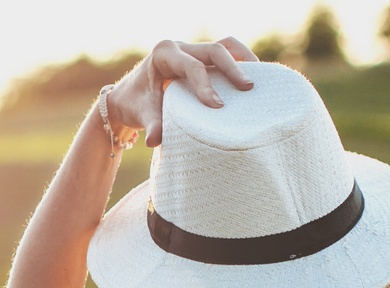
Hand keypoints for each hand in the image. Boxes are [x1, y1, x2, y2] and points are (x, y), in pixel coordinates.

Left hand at [106, 38, 256, 148]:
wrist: (128, 96)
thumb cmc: (135, 103)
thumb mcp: (140, 114)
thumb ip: (150, 125)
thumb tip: (155, 141)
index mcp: (164, 54)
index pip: (191, 66)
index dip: (206, 85)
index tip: (217, 106)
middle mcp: (180, 48)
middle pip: (214, 50)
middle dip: (232, 68)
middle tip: (248, 88)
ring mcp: (192, 51)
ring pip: (224, 46)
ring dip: (243, 59)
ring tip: (260, 79)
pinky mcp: (201, 58)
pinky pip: (225, 54)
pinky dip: (239, 63)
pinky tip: (252, 80)